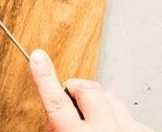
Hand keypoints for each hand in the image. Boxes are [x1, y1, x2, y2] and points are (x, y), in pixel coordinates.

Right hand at [29, 49, 153, 131]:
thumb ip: (58, 127)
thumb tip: (55, 115)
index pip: (55, 100)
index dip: (44, 76)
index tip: (38, 57)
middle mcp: (104, 130)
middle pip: (87, 89)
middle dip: (76, 88)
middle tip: (70, 96)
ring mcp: (126, 130)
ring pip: (110, 98)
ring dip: (100, 104)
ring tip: (95, 120)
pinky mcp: (143, 131)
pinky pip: (129, 114)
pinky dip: (119, 119)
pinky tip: (114, 130)